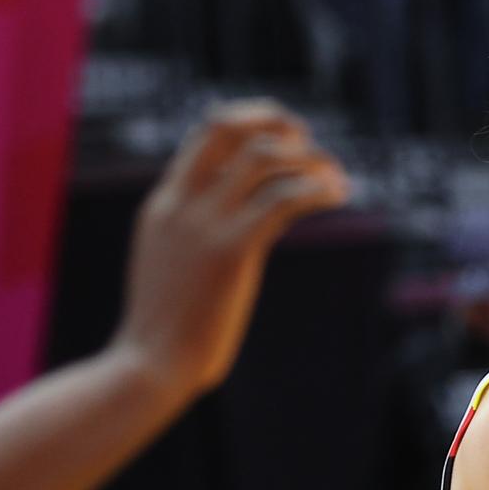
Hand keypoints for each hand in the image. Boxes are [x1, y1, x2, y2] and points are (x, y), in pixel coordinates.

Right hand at [113, 101, 347, 397]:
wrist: (150, 367)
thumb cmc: (166, 331)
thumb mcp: (174, 267)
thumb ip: (199, 236)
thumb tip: (249, 226)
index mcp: (164, 204)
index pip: (205, 135)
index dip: (250, 124)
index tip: (284, 141)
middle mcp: (182, 203)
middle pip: (228, 125)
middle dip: (276, 122)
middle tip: (310, 144)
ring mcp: (205, 223)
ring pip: (264, 156)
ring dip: (310, 159)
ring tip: (337, 180)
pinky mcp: (231, 249)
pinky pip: (284, 197)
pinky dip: (318, 187)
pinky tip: (338, 196)